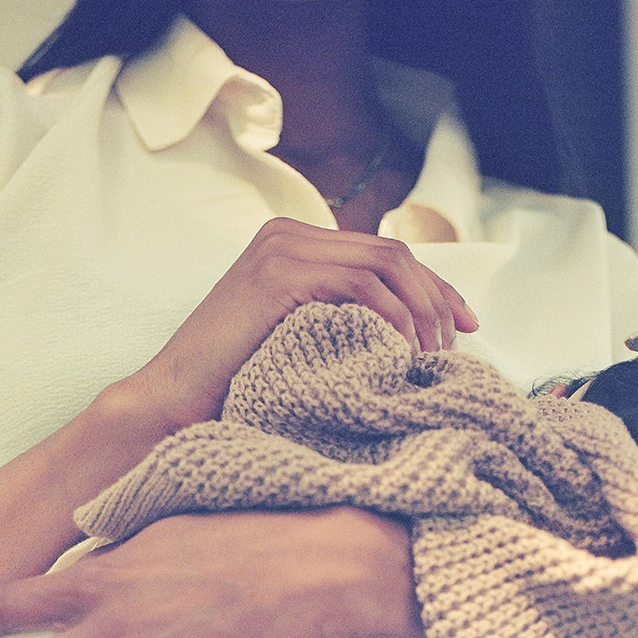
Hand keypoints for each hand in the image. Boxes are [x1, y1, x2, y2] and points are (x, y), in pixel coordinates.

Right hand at [133, 217, 477, 427]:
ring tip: (433, 356)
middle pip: (393, 252)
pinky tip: (403, 353)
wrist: (171, 403)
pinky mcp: (280, 274)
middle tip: (459, 345)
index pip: (384, 254)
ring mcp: (282, 248)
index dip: (435, 287)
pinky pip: (362, 283)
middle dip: (438, 296)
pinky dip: (393, 317)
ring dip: (422, 308)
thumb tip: (405, 337)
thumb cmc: (230, 390)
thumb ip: (337, 323)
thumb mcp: (295, 344)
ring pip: (386, 261)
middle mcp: (288, 234)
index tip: (466, 328)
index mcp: (293, 245)